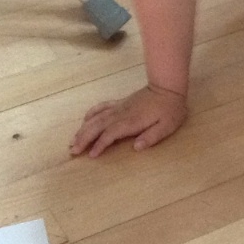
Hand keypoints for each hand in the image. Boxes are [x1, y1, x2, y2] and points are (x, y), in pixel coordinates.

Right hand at [70, 85, 187, 156]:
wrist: (168, 87)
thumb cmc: (170, 109)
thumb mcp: (167, 126)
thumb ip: (152, 137)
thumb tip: (136, 147)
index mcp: (132, 121)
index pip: (111, 133)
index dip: (100, 144)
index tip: (91, 155)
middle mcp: (121, 113)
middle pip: (98, 126)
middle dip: (84, 138)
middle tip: (72, 150)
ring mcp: (119, 107)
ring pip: (96, 117)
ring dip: (84, 129)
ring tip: (73, 140)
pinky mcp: (120, 103)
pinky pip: (102, 107)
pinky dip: (91, 114)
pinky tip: (84, 120)